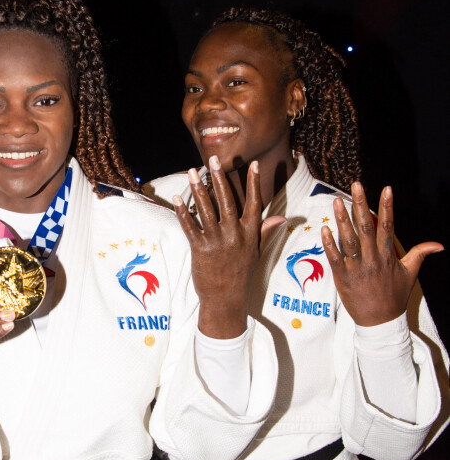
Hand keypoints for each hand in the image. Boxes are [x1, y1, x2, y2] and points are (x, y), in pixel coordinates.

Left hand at [173, 156, 282, 337]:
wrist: (227, 299)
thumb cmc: (241, 274)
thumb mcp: (256, 252)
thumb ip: (265, 231)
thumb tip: (282, 218)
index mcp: (250, 233)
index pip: (254, 203)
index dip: (254, 183)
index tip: (254, 164)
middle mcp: (235, 234)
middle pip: (227, 200)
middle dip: (220, 178)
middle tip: (213, 159)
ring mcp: (218, 241)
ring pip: (206, 209)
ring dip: (198, 189)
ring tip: (192, 172)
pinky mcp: (201, 249)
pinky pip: (190, 226)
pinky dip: (182, 212)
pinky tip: (177, 198)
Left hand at [321, 182, 443, 326]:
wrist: (380, 321)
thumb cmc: (394, 296)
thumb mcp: (410, 274)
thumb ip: (420, 254)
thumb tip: (439, 245)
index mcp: (388, 255)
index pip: (388, 226)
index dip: (387, 207)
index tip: (386, 188)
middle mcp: (373, 259)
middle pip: (366, 228)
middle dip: (361, 205)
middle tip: (356, 186)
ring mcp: (357, 268)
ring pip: (348, 240)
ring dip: (342, 220)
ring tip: (336, 201)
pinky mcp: (343, 277)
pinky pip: (335, 258)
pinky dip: (329, 244)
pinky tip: (324, 229)